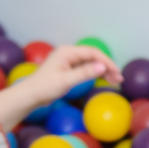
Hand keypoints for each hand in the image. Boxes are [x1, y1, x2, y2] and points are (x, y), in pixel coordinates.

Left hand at [0, 45, 121, 128]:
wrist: (30, 95)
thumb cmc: (45, 87)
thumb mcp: (66, 81)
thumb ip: (84, 73)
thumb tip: (101, 67)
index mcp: (67, 52)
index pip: (93, 53)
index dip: (107, 62)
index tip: (117, 73)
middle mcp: (68, 53)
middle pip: (93, 57)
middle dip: (107, 67)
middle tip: (118, 79)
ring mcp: (68, 61)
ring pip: (90, 63)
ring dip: (102, 71)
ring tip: (114, 81)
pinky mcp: (67, 69)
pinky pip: (85, 68)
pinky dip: (94, 74)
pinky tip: (102, 80)